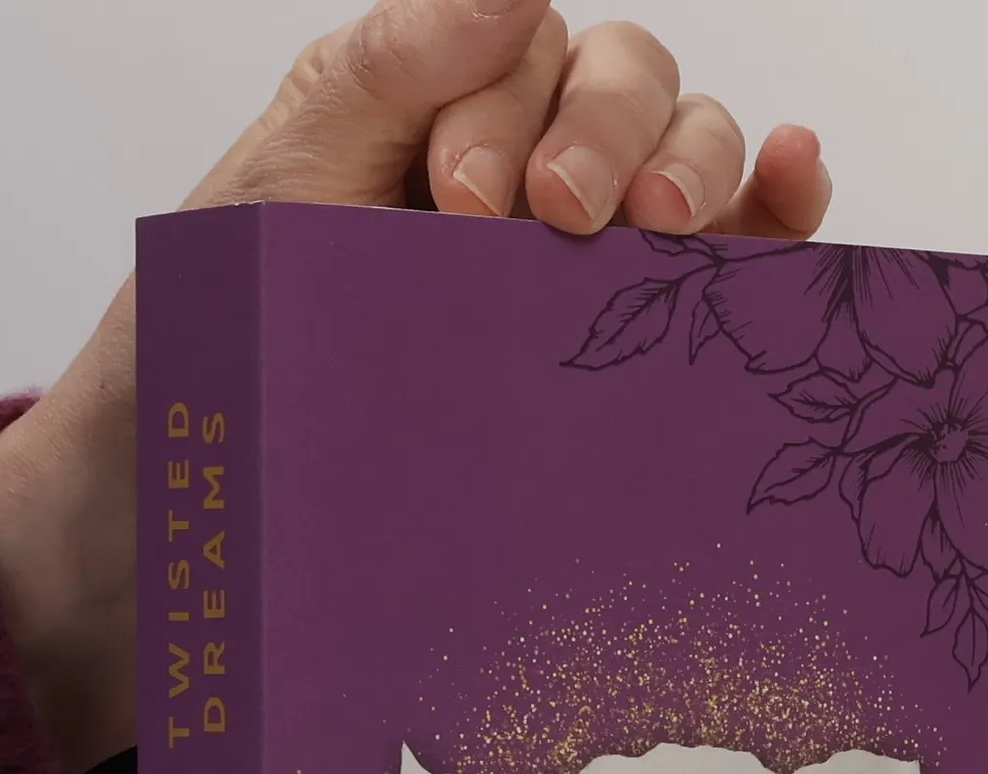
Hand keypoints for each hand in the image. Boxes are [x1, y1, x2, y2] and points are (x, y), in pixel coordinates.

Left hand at [0, 0, 832, 773]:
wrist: (196, 507)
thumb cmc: (222, 351)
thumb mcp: (274, 193)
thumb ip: (380, 77)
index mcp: (439, 113)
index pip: (525, 51)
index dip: (510, 109)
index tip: (459, 202)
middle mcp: (529, 167)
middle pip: (624, 81)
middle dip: (605, 130)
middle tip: (559, 218)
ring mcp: (594, 252)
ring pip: (691, 150)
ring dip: (694, 165)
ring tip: (661, 224)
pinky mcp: (644, 340)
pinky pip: (737, 251)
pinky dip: (778, 204)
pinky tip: (791, 178)